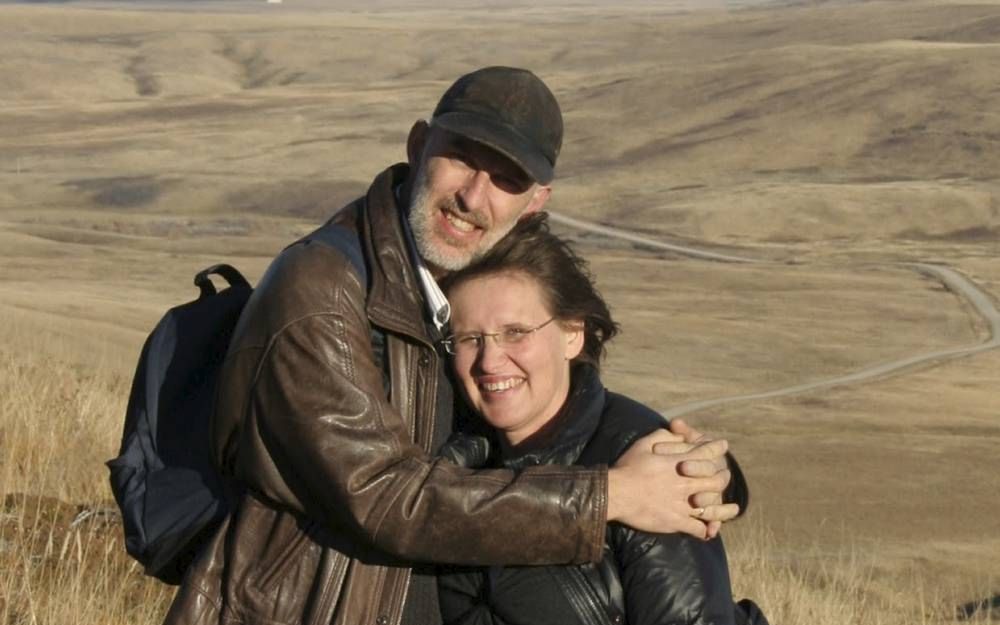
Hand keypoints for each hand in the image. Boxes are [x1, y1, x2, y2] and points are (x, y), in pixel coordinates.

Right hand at [607, 430, 736, 538]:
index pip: (707, 453)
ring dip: (724, 509)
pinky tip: (708, 531)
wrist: (616, 493)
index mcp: (680, 463)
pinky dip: (705, 529)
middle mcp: (687, 483)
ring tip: (733, 509)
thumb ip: (664, 436)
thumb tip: (678, 435)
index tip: (723, 446)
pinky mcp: (676, 521)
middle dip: (724, 478)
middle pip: (717, 480)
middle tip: (725, 478)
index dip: (717, 448)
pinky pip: (697, 527)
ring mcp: (683, 504)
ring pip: (712, 506)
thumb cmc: (628, 467)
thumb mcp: (644, 444)